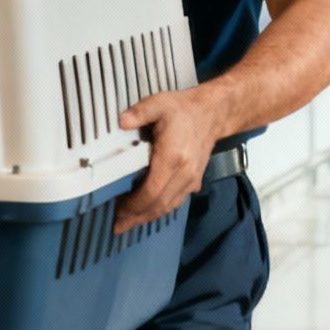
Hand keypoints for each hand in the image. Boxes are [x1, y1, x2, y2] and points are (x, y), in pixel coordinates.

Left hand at [114, 89, 220, 232]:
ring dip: (147, 217)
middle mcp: (184, 174)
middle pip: (158, 205)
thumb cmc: (183, 109)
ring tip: (128, 223)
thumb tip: (121, 121)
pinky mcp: (194, 181)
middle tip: (117, 226)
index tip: (117, 210)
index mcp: (172, 158)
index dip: (133, 205)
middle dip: (136, 217)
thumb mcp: (159, 103)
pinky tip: (147, 212)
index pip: (151, 192)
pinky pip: (175, 202)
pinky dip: (159, 210)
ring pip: (168, 207)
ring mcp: (191, 180)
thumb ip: (139, 112)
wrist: (212, 114)